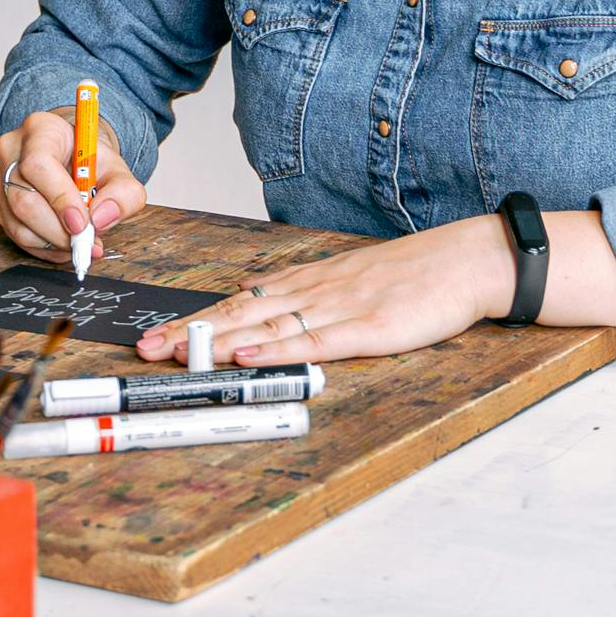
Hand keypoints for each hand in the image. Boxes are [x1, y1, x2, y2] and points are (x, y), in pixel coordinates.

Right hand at [0, 109, 144, 265]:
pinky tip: (66, 244)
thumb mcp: (118, 172)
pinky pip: (17, 236)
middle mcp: (13, 151)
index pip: (38, 164)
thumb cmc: (91, 163)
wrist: (74, 162)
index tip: (82, 223)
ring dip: (53, 242)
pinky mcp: (0, 205)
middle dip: (58, 229)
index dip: (60, 198)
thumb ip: (123, 193)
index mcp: (40, 129)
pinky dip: (45, 248)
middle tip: (86, 240)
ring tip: (81, 242)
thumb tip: (101, 219)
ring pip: (18, 223)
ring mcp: (0, 178)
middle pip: (23, 199)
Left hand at [152, 219, 513, 365]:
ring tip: (178, 353)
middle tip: (147, 348)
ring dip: (220, 341)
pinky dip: (278, 349)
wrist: (467, 261)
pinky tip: (249, 355)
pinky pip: (316, 340)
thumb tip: (266, 309)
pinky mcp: (370, 328)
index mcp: (310, 280)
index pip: (241, 301)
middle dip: (191, 332)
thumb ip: (311, 297)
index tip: (157, 332)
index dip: (196, 318)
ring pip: (269, 325)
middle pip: (242, 312)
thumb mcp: (352, 280)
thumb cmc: (414, 276)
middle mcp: (316, 290)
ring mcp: (341, 308)